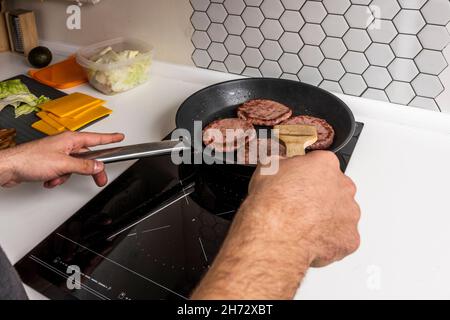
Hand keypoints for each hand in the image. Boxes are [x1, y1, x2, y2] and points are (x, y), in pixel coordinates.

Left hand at [0, 131, 123, 187]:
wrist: (9, 168)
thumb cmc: (31, 160)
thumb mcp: (64, 164)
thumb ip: (84, 165)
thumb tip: (98, 165)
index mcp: (70, 139)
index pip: (96, 139)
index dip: (110, 138)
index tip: (120, 137)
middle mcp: (64, 144)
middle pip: (86, 157)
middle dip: (89, 170)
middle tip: (99, 179)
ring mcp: (57, 153)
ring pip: (74, 166)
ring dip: (67, 176)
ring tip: (57, 178)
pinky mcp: (49, 162)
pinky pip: (62, 171)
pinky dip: (57, 178)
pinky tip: (49, 179)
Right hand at [247, 151, 360, 266]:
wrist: (272, 236)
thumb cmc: (271, 205)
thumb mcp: (268, 168)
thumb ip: (284, 163)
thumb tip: (283, 164)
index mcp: (325, 165)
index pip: (322, 164)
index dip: (308, 175)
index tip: (300, 183)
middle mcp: (343, 187)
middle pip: (336, 189)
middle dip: (321, 196)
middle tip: (300, 206)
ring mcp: (348, 213)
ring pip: (341, 214)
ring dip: (327, 218)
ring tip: (304, 225)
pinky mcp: (350, 237)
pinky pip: (342, 237)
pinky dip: (329, 239)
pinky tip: (311, 238)